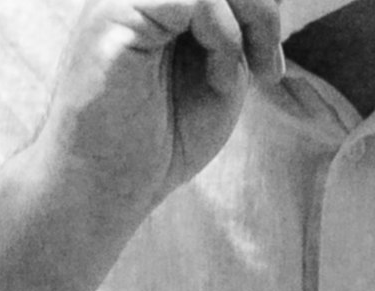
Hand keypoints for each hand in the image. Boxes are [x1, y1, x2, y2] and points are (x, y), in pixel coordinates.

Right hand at [24, 0, 270, 244]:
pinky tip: (217, 76)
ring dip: (244, 20)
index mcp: (158, 2)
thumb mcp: (218, 73)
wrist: (105, 188)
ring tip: (234, 77)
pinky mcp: (114, 11)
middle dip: (260, 8)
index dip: (260, 7)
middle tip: (264, 68)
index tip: (268, 67)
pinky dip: (221, 32)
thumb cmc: (158, 141)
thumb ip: (237, 27)